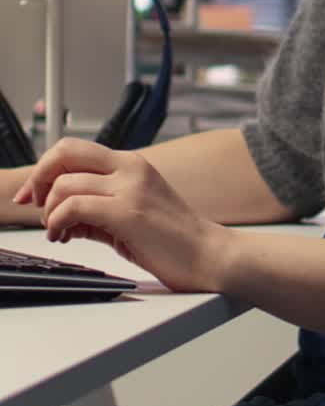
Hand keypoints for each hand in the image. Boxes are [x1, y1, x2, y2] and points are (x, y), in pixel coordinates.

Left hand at [13, 138, 228, 292]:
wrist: (208, 256)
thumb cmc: (173, 240)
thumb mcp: (131, 214)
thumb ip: (96, 209)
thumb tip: (62, 214)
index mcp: (132, 164)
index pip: (74, 149)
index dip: (45, 169)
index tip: (34, 194)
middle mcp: (130, 167)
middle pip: (65, 152)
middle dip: (39, 178)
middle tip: (33, 204)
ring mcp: (130, 187)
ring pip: (64, 183)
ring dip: (49, 210)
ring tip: (56, 230)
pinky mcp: (128, 211)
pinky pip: (74, 206)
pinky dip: (58, 222)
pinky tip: (64, 235)